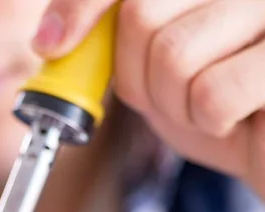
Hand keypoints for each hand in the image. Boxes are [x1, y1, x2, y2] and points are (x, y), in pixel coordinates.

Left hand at [33, 0, 264, 195]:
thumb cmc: (215, 108)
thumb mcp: (152, 73)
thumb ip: (114, 44)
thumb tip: (50, 39)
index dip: (81, 4)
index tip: (50, 45)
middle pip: (140, 16)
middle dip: (139, 78)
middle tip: (173, 97)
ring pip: (173, 55)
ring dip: (176, 104)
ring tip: (210, 108)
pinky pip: (214, 92)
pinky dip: (210, 122)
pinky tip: (238, 117)